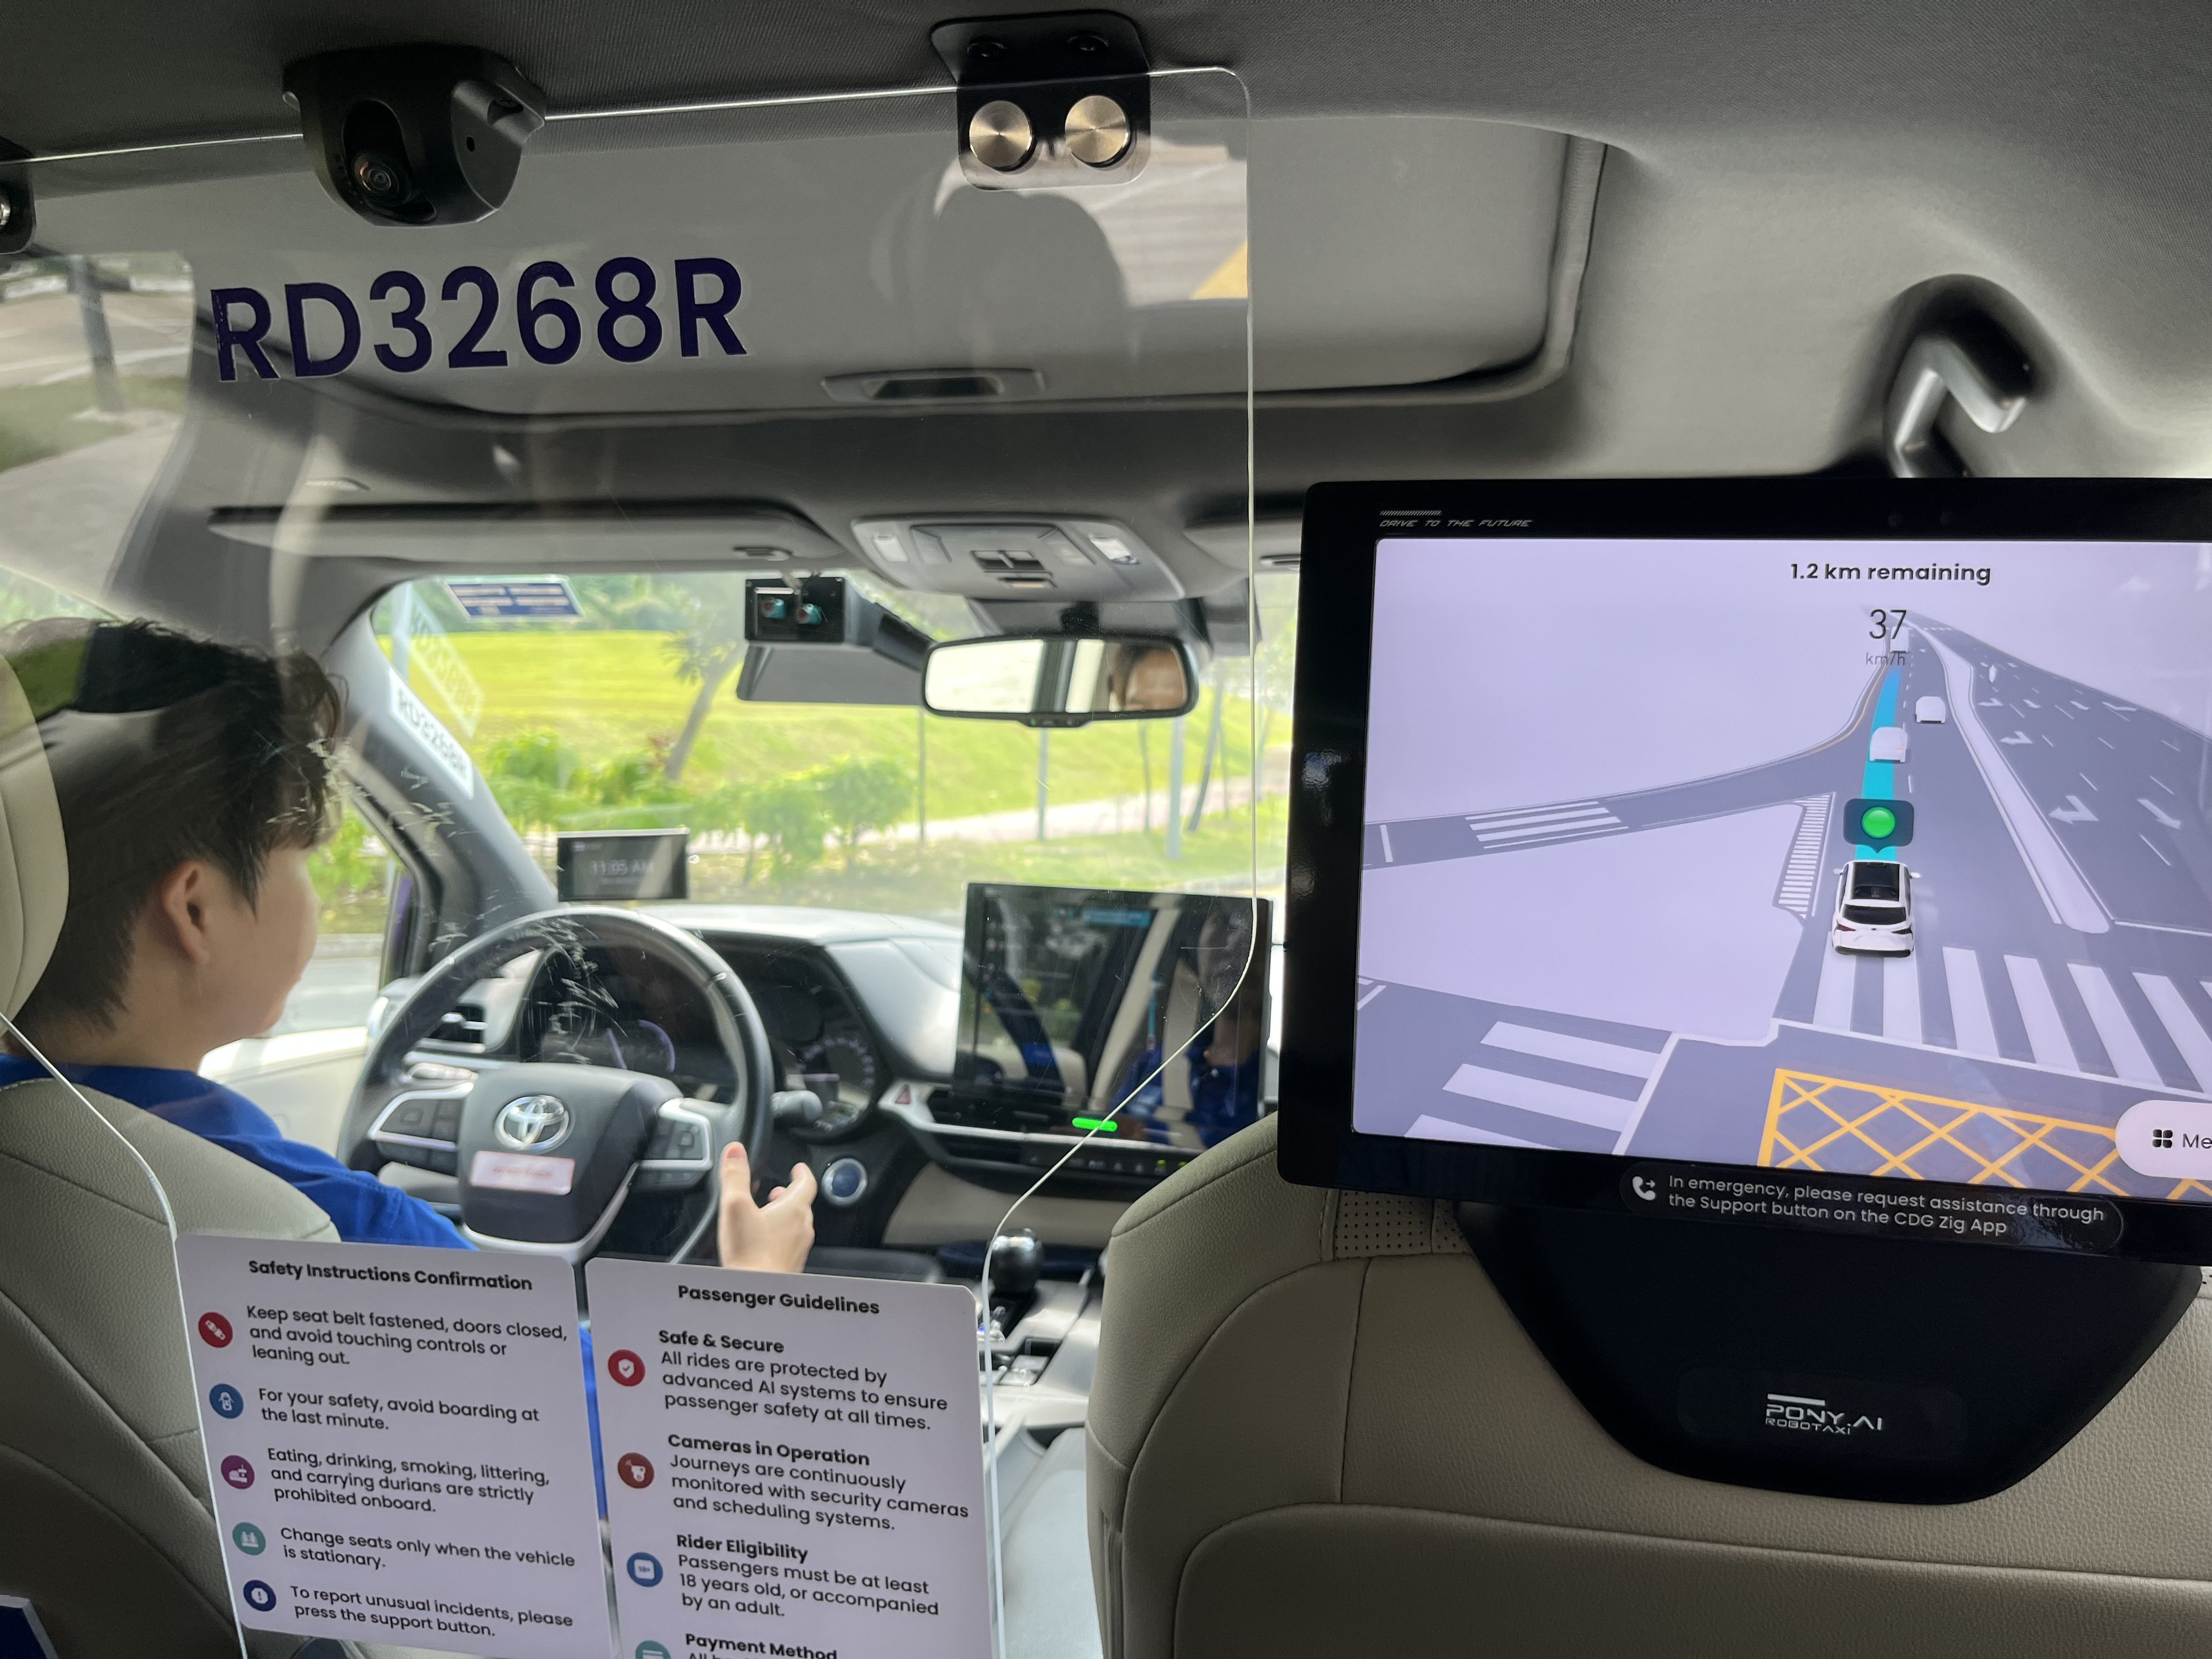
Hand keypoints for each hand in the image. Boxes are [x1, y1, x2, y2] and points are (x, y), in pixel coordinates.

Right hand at [717, 1143, 815, 1273]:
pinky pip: (790, 1243)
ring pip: (796, 1225)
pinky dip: (780, 1235)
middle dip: (789, 1195)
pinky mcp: (790, 1265)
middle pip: (801, 1204)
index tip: (798, 1168)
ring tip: (767, 1215)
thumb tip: (736, 1150)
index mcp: (794, 1210)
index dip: (802, 1173)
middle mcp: (802, 1228)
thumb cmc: (750, 1254)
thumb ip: (736, 1176)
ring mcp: (798, 1248)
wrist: (757, 1293)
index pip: (807, 1183)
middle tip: (777, 1191)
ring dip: (784, 1216)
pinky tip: (764, 1242)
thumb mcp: (736, 1207)